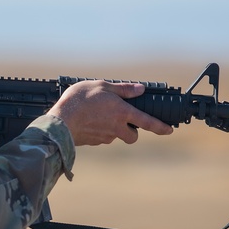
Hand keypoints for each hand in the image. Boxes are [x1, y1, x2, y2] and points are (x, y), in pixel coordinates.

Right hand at [47, 80, 173, 145]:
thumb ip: (123, 89)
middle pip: (133, 137)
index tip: (169, 131)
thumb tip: (140, 89)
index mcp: (122, 112)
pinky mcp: (94, 142)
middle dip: (132, 131)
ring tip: (99, 115)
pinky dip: (100, 131)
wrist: (59, 121)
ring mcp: (105, 137)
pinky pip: (102, 138)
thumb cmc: (79, 100)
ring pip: (116, 136)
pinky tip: (89, 121)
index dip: (160, 127)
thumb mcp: (102, 86)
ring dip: (114, 129)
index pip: (148, 122)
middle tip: (124, 121)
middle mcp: (117, 127)